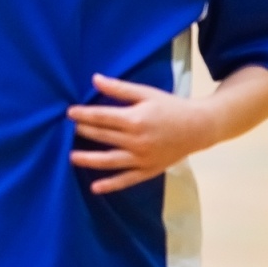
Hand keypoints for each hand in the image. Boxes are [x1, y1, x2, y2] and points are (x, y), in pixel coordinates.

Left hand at [67, 73, 218, 193]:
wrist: (200, 127)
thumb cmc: (171, 107)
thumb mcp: (146, 93)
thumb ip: (119, 89)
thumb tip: (95, 79)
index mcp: (135, 119)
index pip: (102, 117)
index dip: (83, 114)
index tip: (69, 113)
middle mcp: (136, 140)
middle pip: (103, 137)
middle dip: (84, 132)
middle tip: (67, 130)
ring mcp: (142, 158)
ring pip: (110, 160)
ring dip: (89, 159)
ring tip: (72, 157)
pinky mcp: (149, 170)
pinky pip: (127, 179)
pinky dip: (111, 185)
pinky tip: (95, 188)